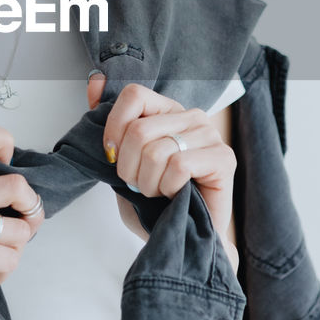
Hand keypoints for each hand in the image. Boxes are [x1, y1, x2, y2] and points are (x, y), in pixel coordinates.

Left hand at [86, 72, 237, 269]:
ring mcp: (210, 135)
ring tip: (158, 192)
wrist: (181, 238)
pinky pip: (178, 165)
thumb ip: (110, 122)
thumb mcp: (121, 161)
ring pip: (157, 151)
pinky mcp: (224, 158)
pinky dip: (168, 187)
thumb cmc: (153, 203)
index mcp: (166, 110)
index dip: (114, 128)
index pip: (133, 94)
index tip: (112, 157)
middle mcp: (191, 115)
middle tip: (140, 186)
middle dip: (129, 168)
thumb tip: (94, 81)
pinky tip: (176, 194)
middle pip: (139, 130)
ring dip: (149, 182)